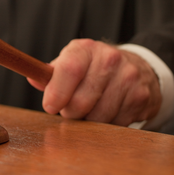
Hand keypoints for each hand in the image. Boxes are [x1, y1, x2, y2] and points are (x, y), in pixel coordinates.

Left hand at [27, 39, 160, 126]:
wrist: (138, 68)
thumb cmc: (95, 69)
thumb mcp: (72, 63)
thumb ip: (51, 74)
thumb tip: (33, 78)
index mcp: (86, 49)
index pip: (69, 69)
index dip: (56, 92)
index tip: (50, 106)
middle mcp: (110, 59)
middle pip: (81, 101)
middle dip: (71, 112)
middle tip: (72, 109)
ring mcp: (128, 78)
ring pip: (98, 117)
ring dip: (89, 121)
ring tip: (91, 110)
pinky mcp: (141, 97)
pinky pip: (116, 124)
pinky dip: (108, 125)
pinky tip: (109, 112)